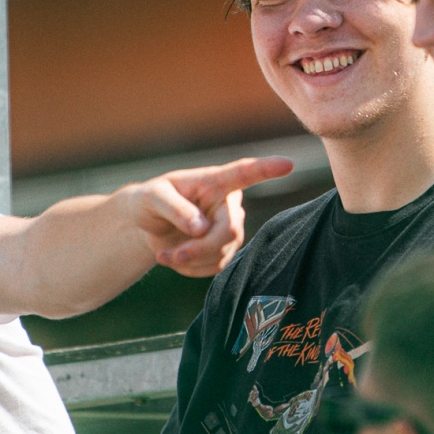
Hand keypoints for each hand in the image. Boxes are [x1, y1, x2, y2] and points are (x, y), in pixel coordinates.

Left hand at [121, 157, 292, 277]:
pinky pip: (215, 267)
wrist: (147, 226)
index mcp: (214, 181)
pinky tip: (176, 258)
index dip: (266, 169)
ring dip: (190, 260)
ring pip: (223, 253)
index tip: (287, 164)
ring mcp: (229, 228)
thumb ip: (175, 209)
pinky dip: (191, 269)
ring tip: (165, 255)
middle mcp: (228, 204)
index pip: (244, 173)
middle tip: (173, 256)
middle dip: (200, 248)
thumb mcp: (152, 198)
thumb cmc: (150, 201)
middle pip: (230, 230)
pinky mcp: (225, 251)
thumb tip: (201, 228)